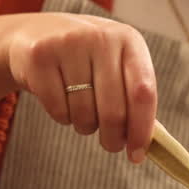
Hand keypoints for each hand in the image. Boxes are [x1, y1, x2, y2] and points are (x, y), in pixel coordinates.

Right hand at [0, 13, 156, 159]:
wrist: (34, 34)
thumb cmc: (86, 59)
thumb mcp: (115, 67)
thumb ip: (134, 98)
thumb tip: (154, 140)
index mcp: (128, 40)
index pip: (143, 93)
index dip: (142, 129)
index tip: (137, 154)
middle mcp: (101, 37)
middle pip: (113, 110)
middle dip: (113, 138)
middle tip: (110, 145)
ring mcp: (68, 44)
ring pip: (84, 114)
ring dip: (85, 125)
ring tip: (82, 111)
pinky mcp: (39, 56)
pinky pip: (58, 110)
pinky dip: (62, 116)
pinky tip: (60, 99)